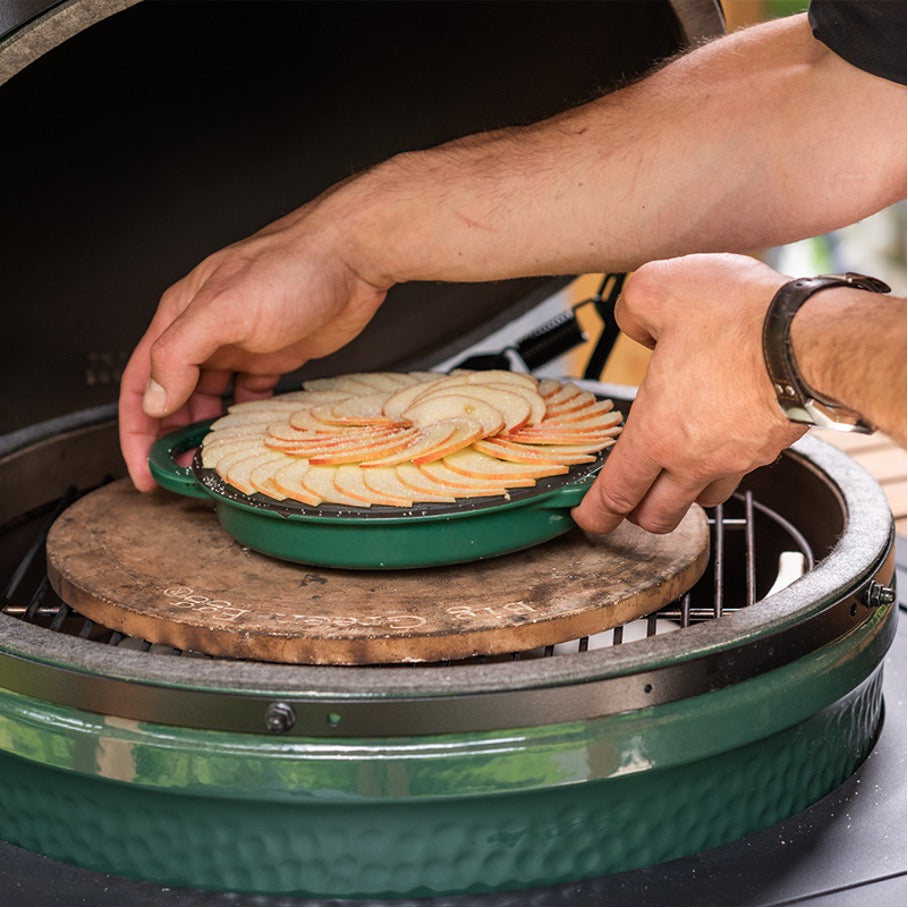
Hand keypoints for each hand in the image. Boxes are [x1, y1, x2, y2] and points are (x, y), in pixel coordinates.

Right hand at [118, 191, 390, 490]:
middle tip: (176, 474)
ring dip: (204, 430)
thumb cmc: (292, 269)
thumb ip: (180, 353)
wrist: (354, 259)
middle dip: (168, 436)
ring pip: (209, 398)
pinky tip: (244, 436)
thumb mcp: (224, 310)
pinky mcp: (275, 357)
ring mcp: (242, 346)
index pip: (142, 381)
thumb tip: (156, 400)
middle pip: (172, 394)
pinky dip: (240, 418)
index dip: (135, 429)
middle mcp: (207, 333)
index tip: (143, 468)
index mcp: (182, 317)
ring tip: (209, 462)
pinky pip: (248, 395)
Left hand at [572, 253, 805, 534]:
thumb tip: (636, 319)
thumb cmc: (738, 319)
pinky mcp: (772, 446)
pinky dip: (725, 463)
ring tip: (677, 467)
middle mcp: (695, 458)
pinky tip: (722, 432)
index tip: (588, 518)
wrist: (815, 334)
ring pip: (704, 497)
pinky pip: (743, 468)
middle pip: (659, 515)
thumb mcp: (658, 289)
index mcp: (656, 434)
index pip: (616, 493)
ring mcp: (738, 458)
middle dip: (639, 514)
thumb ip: (633, 309)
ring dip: (685, 491)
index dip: (596, 514)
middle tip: (630, 500)